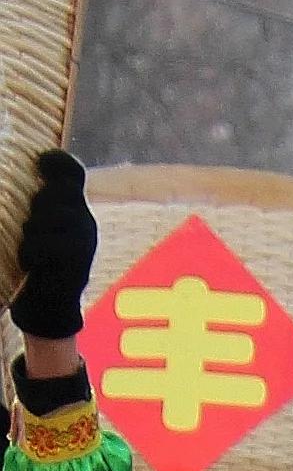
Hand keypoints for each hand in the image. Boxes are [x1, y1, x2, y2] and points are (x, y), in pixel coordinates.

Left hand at [10, 150, 92, 347]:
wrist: (50, 309)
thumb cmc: (39, 265)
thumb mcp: (42, 229)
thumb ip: (43, 205)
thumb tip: (28, 174)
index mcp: (77, 211)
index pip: (73, 173)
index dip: (57, 162)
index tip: (41, 162)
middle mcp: (86, 222)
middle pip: (57, 193)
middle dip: (38, 206)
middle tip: (31, 231)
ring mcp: (85, 241)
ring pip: (48, 217)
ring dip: (30, 233)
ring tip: (30, 253)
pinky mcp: (77, 262)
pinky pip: (45, 244)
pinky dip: (31, 253)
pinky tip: (31, 265)